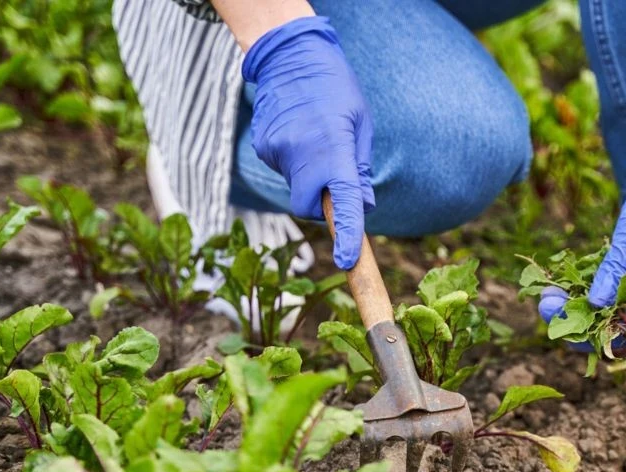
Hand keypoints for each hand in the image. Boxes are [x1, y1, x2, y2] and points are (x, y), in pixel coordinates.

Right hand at [242, 16, 373, 268]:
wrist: (291, 56)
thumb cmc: (335, 89)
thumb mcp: (360, 125)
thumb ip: (359, 169)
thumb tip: (362, 207)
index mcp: (334, 150)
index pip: (343, 203)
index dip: (346, 235)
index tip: (347, 261)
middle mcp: (303, 155)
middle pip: (308, 207)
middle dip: (319, 205)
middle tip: (329, 180)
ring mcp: (278, 152)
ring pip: (295, 186)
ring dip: (307, 174)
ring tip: (312, 137)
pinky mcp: (263, 148)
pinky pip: (283, 168)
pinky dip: (293, 160)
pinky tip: (297, 132)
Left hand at [539, 145, 625, 340]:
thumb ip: (617, 268)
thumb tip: (596, 303)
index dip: (593, 335)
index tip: (561, 322)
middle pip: (610, 327)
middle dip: (575, 322)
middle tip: (545, 304)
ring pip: (602, 312)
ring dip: (572, 309)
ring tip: (546, 295)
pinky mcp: (624, 276)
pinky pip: (601, 293)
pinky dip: (578, 293)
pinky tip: (557, 285)